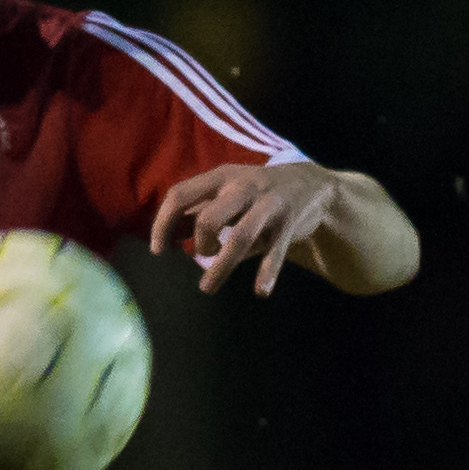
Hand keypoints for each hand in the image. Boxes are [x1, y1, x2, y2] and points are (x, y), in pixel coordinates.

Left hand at [149, 162, 335, 295]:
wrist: (310, 183)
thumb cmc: (255, 193)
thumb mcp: (224, 194)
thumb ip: (195, 211)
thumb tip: (165, 235)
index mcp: (219, 178)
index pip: (180, 195)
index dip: (163, 224)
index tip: (158, 250)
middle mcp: (241, 187)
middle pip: (209, 217)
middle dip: (200, 243)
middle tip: (200, 254)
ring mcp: (267, 204)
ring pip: (240, 237)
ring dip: (221, 266)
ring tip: (207, 288)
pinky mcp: (288, 223)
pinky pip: (275, 251)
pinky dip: (267, 271)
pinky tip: (261, 291)